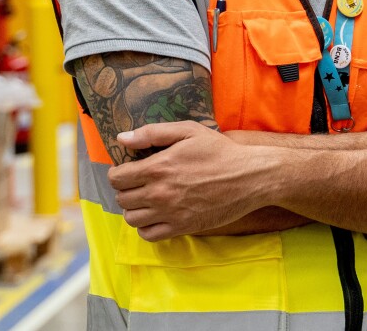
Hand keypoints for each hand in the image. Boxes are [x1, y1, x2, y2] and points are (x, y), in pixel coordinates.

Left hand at [108, 121, 269, 240]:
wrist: (249, 177)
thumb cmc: (220, 151)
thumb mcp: (189, 131)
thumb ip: (152, 133)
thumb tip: (121, 139)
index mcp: (158, 167)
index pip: (117, 178)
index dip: (118, 173)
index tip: (127, 170)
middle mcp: (159, 193)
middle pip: (122, 199)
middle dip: (125, 189)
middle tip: (138, 183)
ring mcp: (170, 213)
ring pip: (131, 219)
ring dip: (133, 209)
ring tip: (145, 199)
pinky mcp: (182, 227)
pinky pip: (149, 235)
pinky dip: (145, 227)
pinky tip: (155, 215)